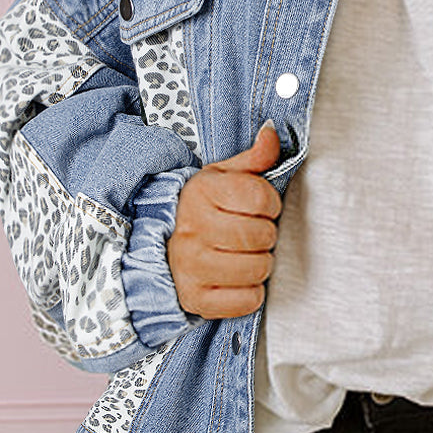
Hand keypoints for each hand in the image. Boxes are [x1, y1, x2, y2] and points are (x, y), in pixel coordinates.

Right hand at [167, 122, 282, 319]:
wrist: (160, 246)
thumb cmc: (203, 209)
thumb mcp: (223, 177)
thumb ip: (255, 157)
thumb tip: (272, 132)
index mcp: (201, 193)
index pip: (261, 197)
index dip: (271, 203)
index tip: (263, 207)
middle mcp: (192, 230)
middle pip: (262, 236)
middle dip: (266, 234)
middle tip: (253, 233)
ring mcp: (191, 267)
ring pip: (258, 269)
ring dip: (260, 263)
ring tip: (246, 255)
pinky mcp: (196, 299)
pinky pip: (248, 300)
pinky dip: (251, 292)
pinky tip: (238, 278)